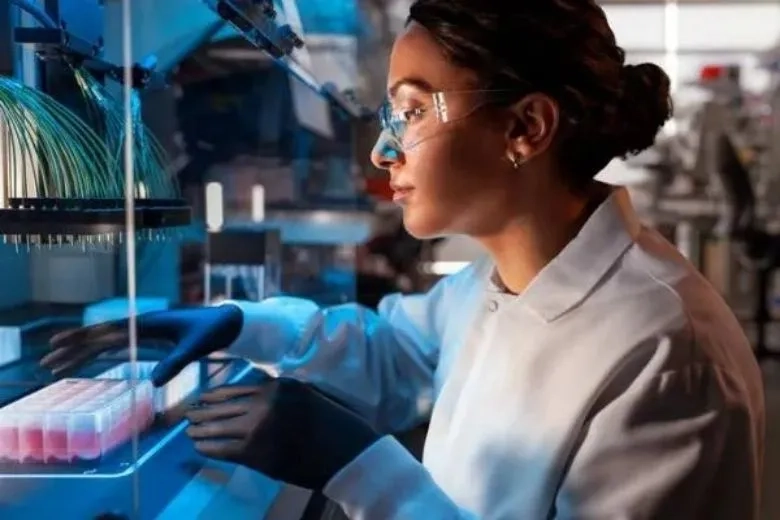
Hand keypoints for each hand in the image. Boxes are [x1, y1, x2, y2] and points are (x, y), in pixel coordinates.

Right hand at [41, 305, 242, 383]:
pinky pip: (118, 344)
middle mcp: (141, 324)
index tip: (58, 345)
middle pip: (99, 337)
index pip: (107, 332)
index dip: (81, 339)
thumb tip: (153, 382)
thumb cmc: (212, 331)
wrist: (226, 322)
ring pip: (105, 341)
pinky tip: (86, 359)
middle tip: (47, 363)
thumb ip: (176, 362)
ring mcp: (143, 330)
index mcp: (147, 323)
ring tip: (58, 365)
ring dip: (82, 352)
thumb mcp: (195, 347)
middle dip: (73, 349)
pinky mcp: (149, 337)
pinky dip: (99, 352)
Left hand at [185, 378, 379, 489]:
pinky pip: (224, 449)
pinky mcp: (258, 453)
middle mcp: (267, 402)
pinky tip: (199, 446)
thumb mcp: (308, 398)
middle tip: (187, 413)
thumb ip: (281, 396)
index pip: (237, 389)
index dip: (215, 395)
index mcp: (280, 386)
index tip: (202, 398)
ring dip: (201, 429)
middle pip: (224, 407)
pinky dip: (208, 447)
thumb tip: (252, 401)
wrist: (349, 454)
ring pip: (220, 427)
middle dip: (202, 411)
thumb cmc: (335, 426)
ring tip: (189, 429)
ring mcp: (260, 428)